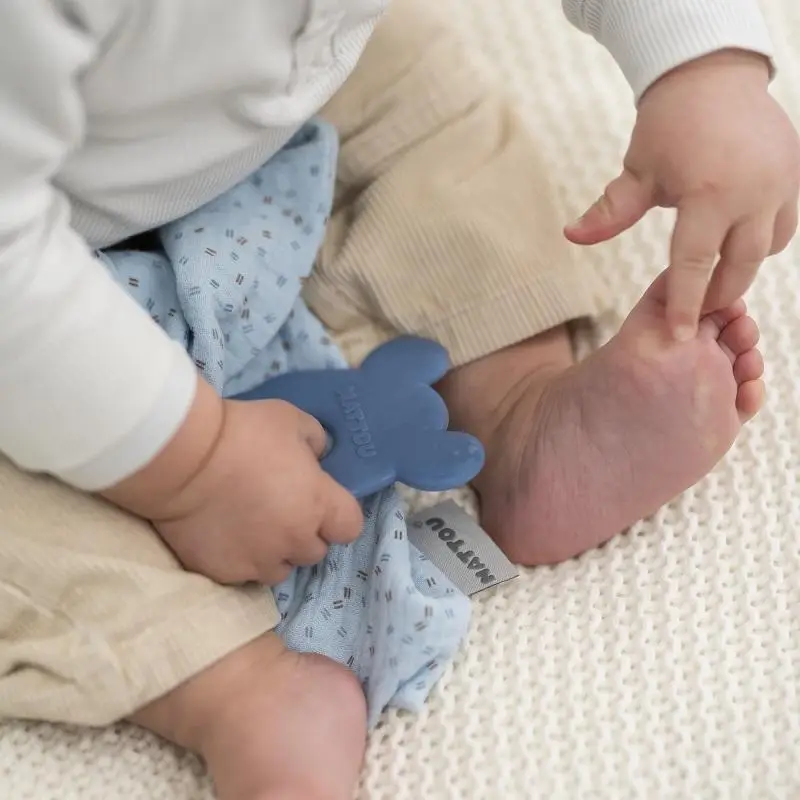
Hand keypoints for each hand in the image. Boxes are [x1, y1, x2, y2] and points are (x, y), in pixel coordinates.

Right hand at [102, 378, 362, 584]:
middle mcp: (295, 541)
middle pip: (316, 551)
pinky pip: (242, 574)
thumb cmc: (243, 432)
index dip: (338, 516)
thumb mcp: (291, 420)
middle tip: (280, 509)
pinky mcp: (224, 573)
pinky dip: (238, 559)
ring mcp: (259, 561)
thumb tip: (317, 458)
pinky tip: (222, 535)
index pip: (350, 527)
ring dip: (274, 552)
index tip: (321, 503)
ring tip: (251, 527)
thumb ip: (315, 442)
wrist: (182, 458)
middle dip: (304, 533)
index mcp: (319, 505)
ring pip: (280, 569)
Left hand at [565, 49, 799, 338]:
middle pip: (740, 267)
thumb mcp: (636, 171)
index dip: (685, 305)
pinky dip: (762, 242)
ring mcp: (782, 183)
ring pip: (767, 249)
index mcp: (710, 196)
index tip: (679, 336)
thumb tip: (571, 235)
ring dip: (741, 270)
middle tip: (696, 312)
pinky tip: (736, 245)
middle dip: (717, 295)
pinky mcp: (795, 173)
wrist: (711, 75)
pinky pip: (784, 224)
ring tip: (713, 281)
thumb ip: (609, 212)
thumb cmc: (668, 125)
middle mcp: (754, 193)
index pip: (695, 266)